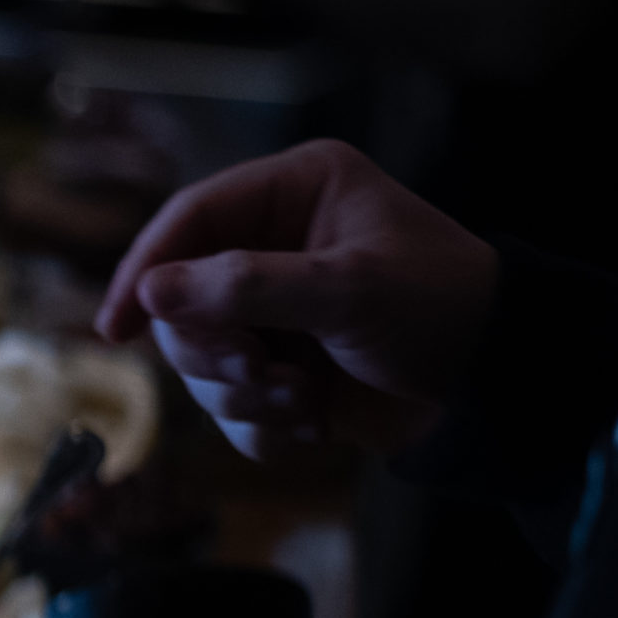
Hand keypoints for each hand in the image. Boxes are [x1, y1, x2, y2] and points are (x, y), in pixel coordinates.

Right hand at [96, 139, 496, 460]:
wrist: (500, 387)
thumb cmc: (441, 311)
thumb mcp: (346, 290)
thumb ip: (245, 288)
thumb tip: (150, 293)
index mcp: (295, 194)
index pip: (188, 220)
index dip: (145, 271)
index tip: (117, 328)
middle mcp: (276, 245)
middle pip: (181, 302)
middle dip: (214, 353)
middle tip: (260, 373)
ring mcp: (275, 311)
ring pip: (200, 362)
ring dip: (242, 394)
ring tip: (302, 401)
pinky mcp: (282, 366)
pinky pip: (230, 404)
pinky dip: (261, 423)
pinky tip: (311, 421)